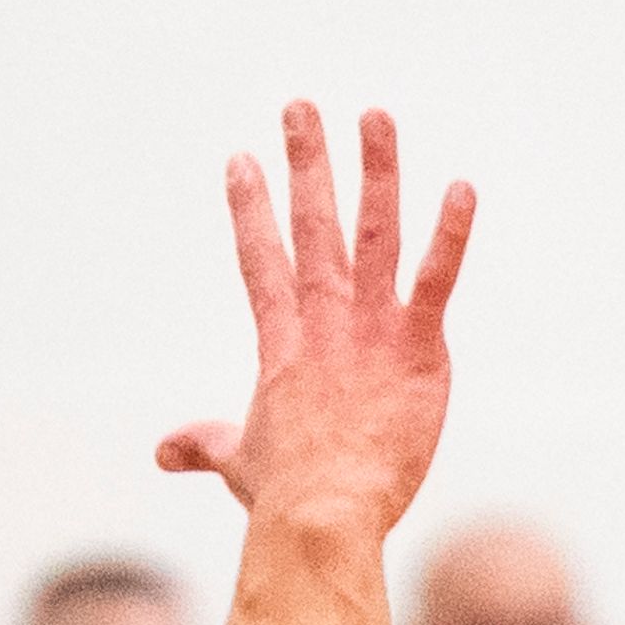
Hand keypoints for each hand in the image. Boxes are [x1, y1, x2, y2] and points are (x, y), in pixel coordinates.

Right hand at [156, 104, 474, 537]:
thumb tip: (162, 452)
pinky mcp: (416, 348)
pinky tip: (462, 188)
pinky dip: (450, 235)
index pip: (261, 261)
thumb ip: (205, 444)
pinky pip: (436, 280)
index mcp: (281, 344)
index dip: (250, 208)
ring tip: (375, 116)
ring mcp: (369, 329)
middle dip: (305, 163)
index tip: (242, 159)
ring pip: (374, 234)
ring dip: (375, 171)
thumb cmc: (282, 497)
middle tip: (300, 106)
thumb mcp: (239, 462)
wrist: (322, 517)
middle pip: (312, 227)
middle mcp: (322, 322)